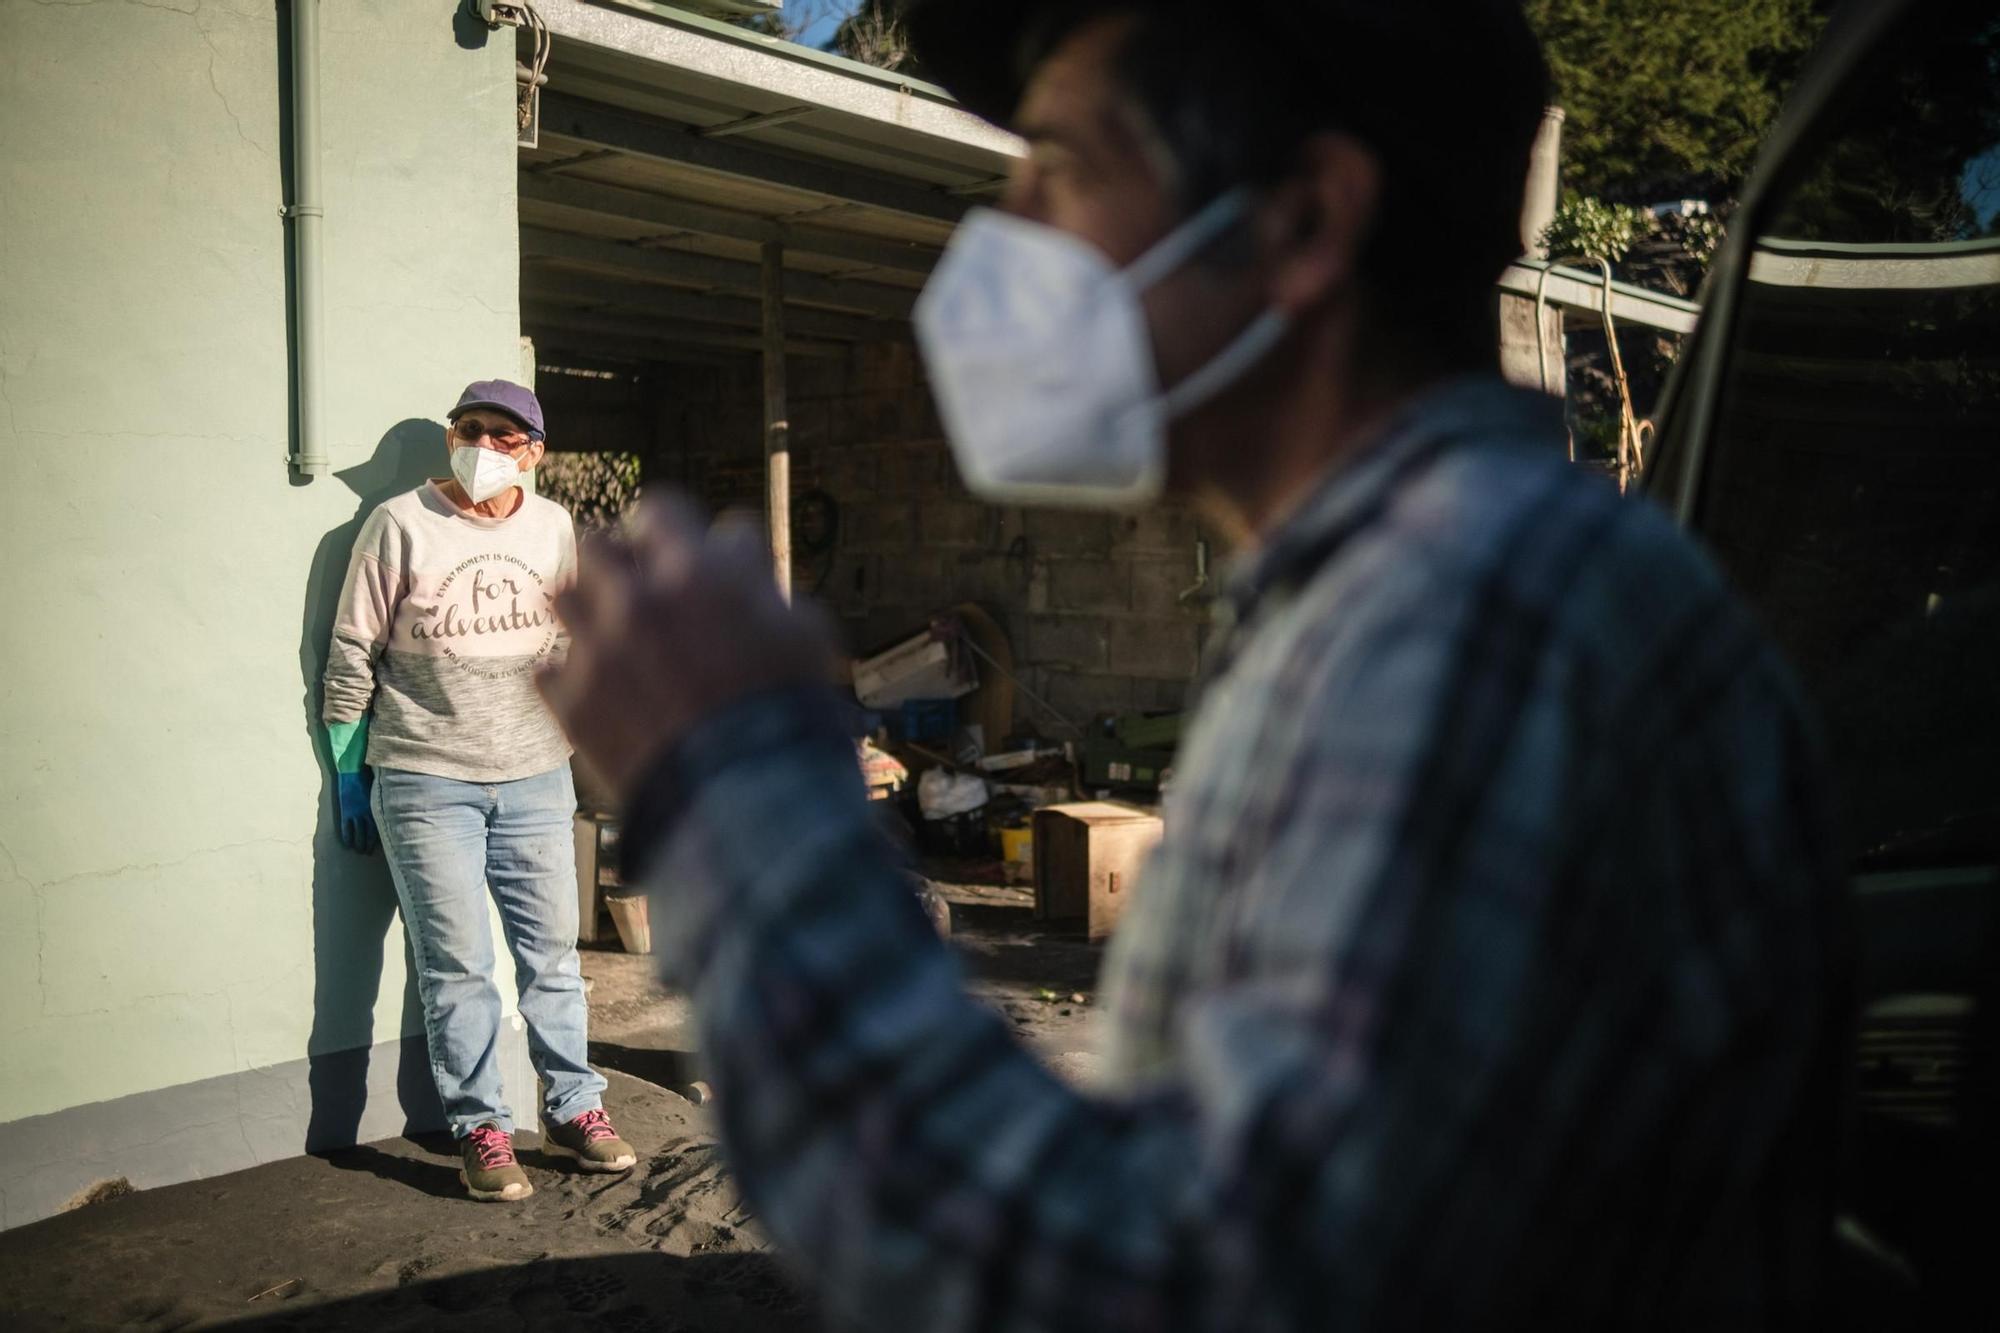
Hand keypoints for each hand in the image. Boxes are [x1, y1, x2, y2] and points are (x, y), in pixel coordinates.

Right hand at [336, 770, 377, 854]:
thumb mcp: (377, 794)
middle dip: (368, 845)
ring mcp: (355, 813)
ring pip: (358, 833)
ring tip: (358, 851)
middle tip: (367, 853)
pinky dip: (347, 837)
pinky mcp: (346, 811)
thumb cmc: (368, 780)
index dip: (377, 839)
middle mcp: (367, 814)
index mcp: (376, 809)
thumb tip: (388, 812)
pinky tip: (347, 844)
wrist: (353, 773)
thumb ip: (381, 804)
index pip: (378, 828)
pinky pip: (346, 828)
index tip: (379, 846)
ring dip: (358, 844)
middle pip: (369, 834)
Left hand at [537, 495, 838, 804]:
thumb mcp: (805, 628)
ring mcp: (597, 652)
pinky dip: (570, 676)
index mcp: (697, 571)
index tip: (680, 551)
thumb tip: (735, 559)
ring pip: (561, 594)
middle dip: (618, 561)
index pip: (661, 508)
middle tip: (637, 587)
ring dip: (586, 607)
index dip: (673, 531)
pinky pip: (548, 668)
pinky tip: (598, 691)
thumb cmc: (791, 712)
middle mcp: (637, 601)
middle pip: (598, 543)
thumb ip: (759, 581)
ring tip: (607, 632)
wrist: (747, 803)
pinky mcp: (572, 704)